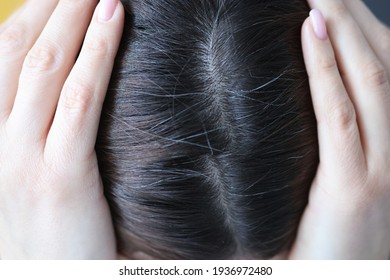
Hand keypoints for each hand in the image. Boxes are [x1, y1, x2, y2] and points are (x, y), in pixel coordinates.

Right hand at [0, 0, 123, 258]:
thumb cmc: (42, 232)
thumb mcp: (19, 175)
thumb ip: (26, 130)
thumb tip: (51, 89)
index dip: (25, 17)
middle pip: (17, 52)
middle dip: (49, 6)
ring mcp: (20, 157)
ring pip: (45, 66)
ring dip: (72, 16)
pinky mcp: (60, 175)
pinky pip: (80, 99)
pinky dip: (98, 53)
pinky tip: (114, 19)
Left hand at [290, 0, 389, 258]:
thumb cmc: (329, 241)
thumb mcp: (337, 187)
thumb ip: (333, 145)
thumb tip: (303, 102)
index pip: (384, 74)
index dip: (365, 33)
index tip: (336, 4)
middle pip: (382, 64)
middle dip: (356, 18)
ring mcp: (383, 169)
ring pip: (370, 80)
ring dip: (346, 28)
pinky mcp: (355, 188)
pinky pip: (340, 116)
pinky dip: (327, 70)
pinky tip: (312, 30)